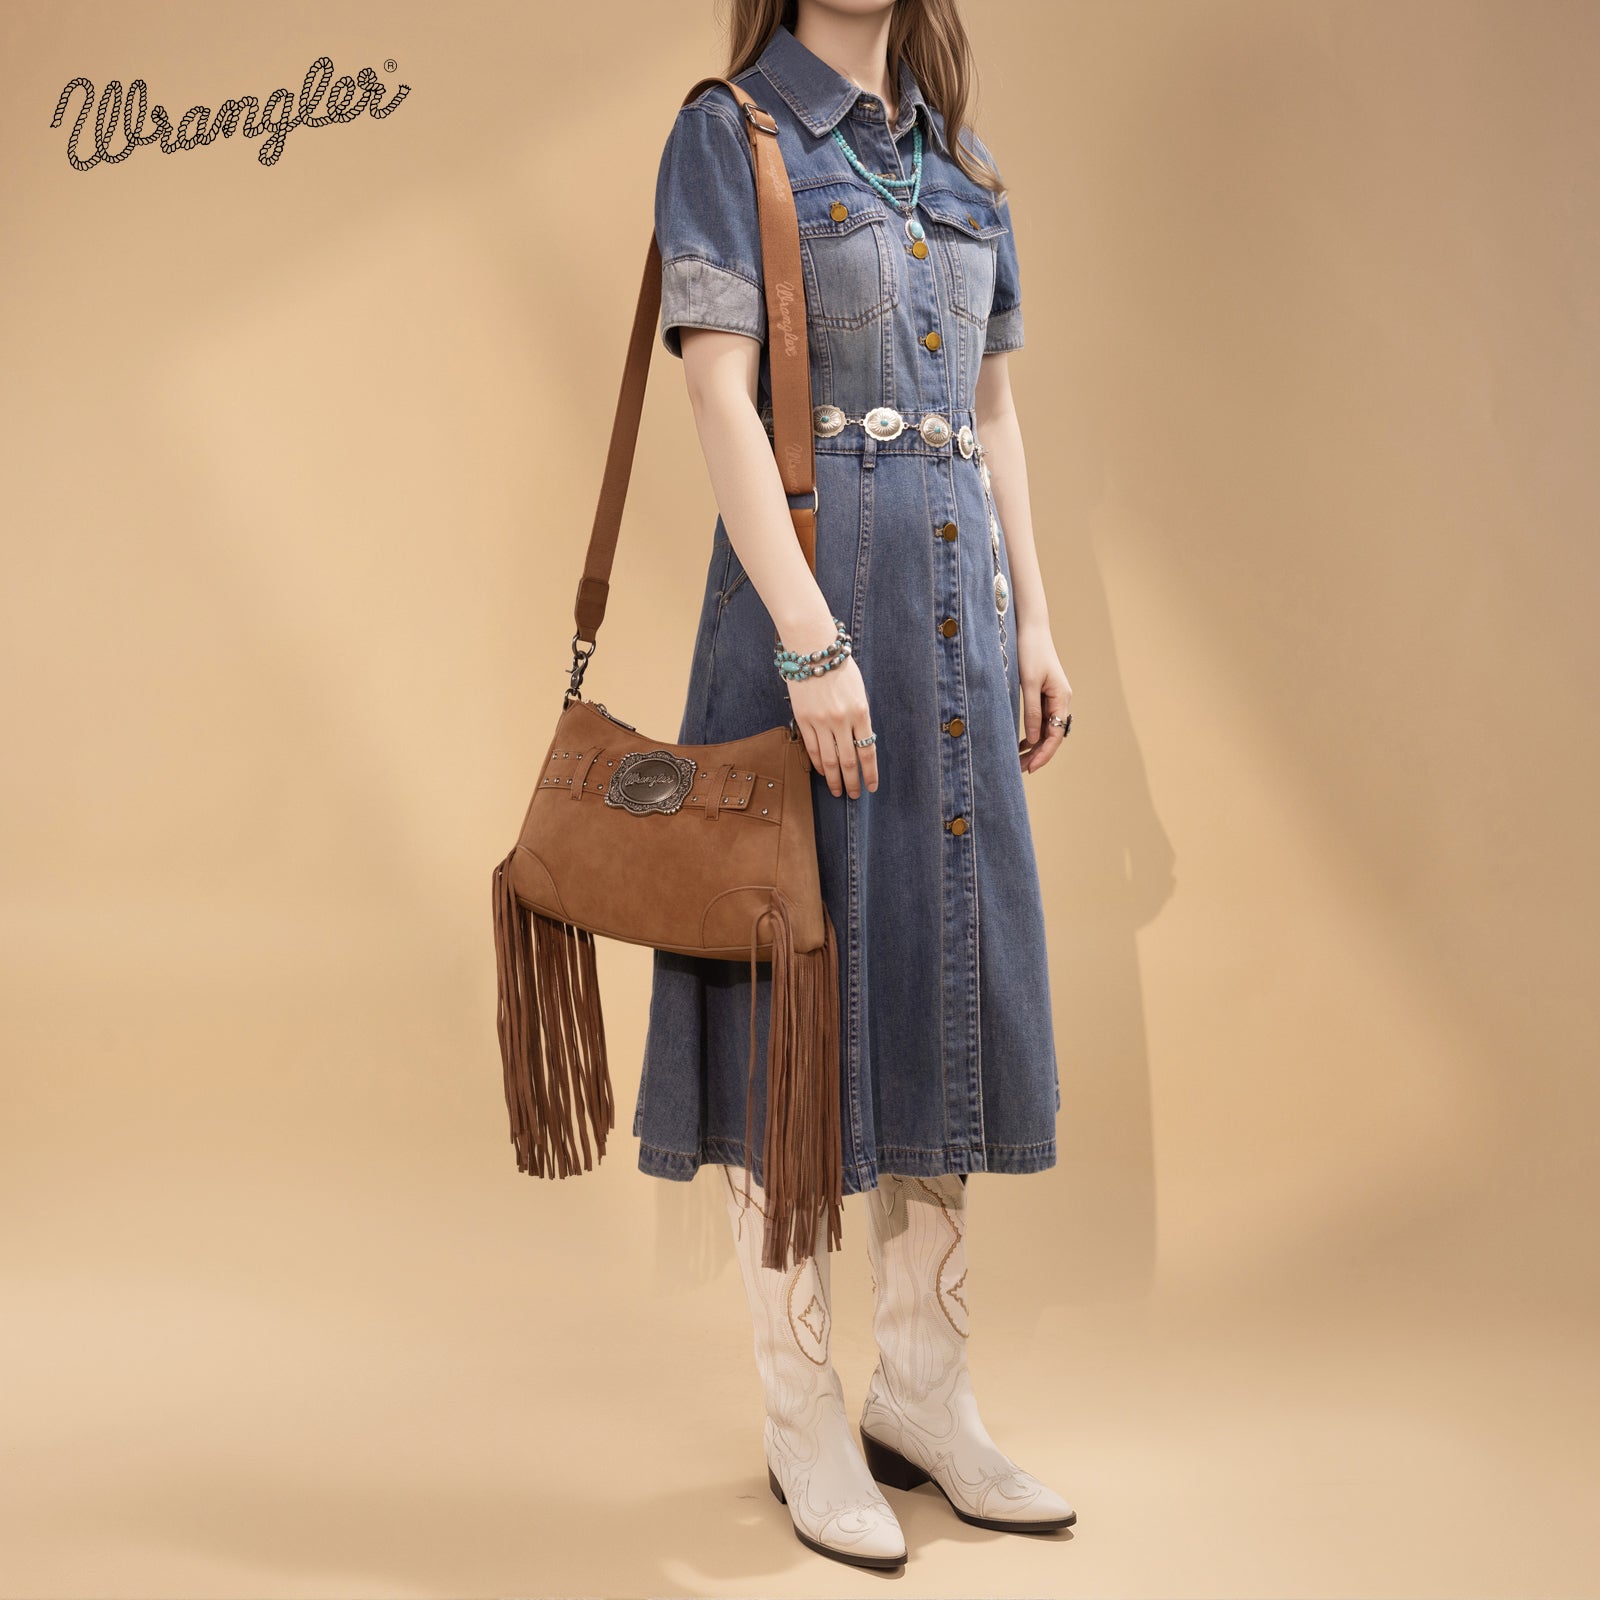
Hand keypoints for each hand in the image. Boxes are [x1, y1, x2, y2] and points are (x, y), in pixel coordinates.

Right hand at [787, 651, 878, 798]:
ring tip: (838, 791)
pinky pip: (812, 749)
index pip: (868, 751)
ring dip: (835, 779)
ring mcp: (821, 722)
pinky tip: (824, 772)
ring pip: (829, 760)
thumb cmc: (840, 667)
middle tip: (855, 795)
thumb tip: (860, 743)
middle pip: (848, 761)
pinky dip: (819, 764)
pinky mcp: (804, 720)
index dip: (870, 773)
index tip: (872, 786)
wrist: (813, 650)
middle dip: (853, 781)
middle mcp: (841, 721)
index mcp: (861, 712)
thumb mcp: (859, 692)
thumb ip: (860, 718)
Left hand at [1017, 620, 1071, 773]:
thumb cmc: (1030, 651)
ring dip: (1034, 746)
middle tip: (1020, 770)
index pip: (1056, 734)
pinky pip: (1041, 720)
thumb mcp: (1028, 683)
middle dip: (1038, 754)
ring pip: (1047, 729)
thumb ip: (1032, 712)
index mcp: (1061, 697)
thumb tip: (1034, 739)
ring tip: (1018, 761)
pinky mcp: (1044, 693)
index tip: (1031, 768)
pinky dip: (1032, 733)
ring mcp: (1053, 697)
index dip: (1044, 753)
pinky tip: (1021, 743)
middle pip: (1053, 735)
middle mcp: (1061, 699)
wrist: (1030, 628)